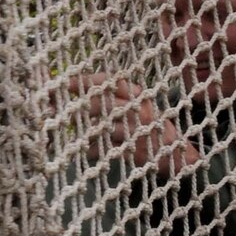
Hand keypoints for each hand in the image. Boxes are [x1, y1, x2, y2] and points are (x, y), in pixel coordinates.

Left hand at [66, 75, 199, 176]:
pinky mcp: (139, 150)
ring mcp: (140, 129)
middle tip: (56, 107)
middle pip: (106, 101)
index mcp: (137, 92)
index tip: (65, 82)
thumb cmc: (149, 126)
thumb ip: (112, 99)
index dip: (87, 80)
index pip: (110, 80)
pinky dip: (94, 150)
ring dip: (85, 130)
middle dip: (81, 104)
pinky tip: (86, 152)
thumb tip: (75, 93)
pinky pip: (109, 149)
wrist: (178, 155)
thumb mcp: (136, 106)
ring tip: (68, 133)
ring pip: (106, 126)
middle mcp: (139, 107)